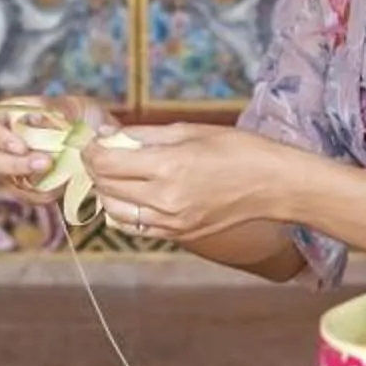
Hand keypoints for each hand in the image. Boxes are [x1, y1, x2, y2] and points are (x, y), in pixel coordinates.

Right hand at [0, 94, 116, 198]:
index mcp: (4, 118)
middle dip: (13, 164)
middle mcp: (1, 145)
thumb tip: (38, 120)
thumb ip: (55, 110)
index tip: (23, 146)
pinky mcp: (26, 188)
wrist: (96, 140)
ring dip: (31, 180)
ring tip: (57, 172)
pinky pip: (26, 196)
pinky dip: (44, 192)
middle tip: (44, 163)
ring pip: (5, 181)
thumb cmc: (79, 116)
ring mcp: (11, 169)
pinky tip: (62, 183)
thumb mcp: (72, 106)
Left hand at [80, 122, 266, 240]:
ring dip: (107, 192)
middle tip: (102, 153)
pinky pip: (135, 226)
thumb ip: (144, 135)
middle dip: (96, 168)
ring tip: (118, 174)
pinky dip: (124, 211)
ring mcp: (171, 222)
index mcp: (168, 167)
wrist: (274, 185)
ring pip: (114, 211)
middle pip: (105, 186)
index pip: (106, 163)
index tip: (93, 142)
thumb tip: (109, 135)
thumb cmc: (239, 150)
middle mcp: (165, 199)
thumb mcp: (190, 131)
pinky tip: (134, 194)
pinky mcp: (178, 235)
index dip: (91, 151)